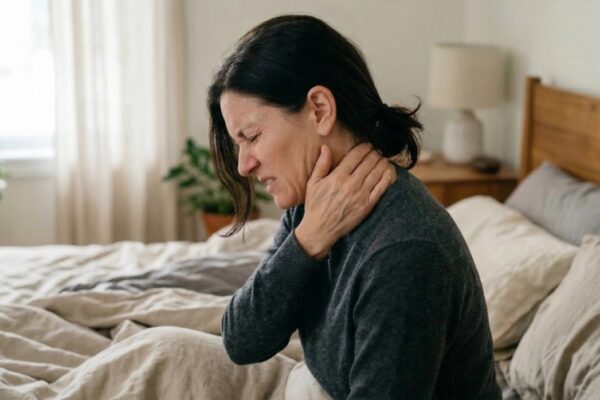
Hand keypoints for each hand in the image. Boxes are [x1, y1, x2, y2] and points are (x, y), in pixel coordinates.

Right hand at [295, 143, 395, 259]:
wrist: (320, 230)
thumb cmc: (315, 206)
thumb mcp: (312, 184)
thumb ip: (321, 165)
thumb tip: (326, 147)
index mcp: (337, 177)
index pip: (356, 156)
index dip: (364, 147)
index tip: (368, 145)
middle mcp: (351, 184)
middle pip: (369, 162)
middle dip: (375, 153)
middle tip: (377, 150)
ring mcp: (361, 195)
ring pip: (377, 172)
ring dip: (382, 162)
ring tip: (383, 159)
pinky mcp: (368, 206)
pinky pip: (382, 187)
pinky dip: (388, 176)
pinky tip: (389, 171)